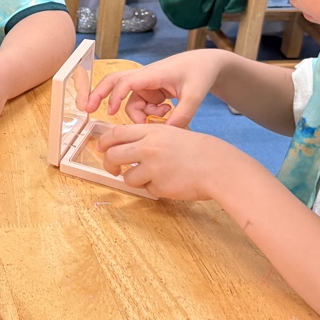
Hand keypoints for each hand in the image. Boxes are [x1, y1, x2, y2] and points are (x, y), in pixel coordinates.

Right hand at [86, 50, 225, 127]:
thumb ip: (183, 115)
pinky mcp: (150, 92)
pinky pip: (141, 106)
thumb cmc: (199, 72)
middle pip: (113, 83)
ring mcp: (146, 85)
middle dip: (99, 95)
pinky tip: (166, 112)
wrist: (205, 64)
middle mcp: (144, 78)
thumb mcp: (195, 95)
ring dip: (141, 114)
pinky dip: (149, 114)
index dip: (115, 96)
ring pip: (130, 103)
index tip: (111, 111)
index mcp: (152, 74)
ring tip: (164, 114)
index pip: (126, 81)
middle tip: (87, 109)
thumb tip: (168, 133)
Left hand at [95, 122, 256, 201]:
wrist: (218, 166)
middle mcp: (148, 147)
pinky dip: (152, 187)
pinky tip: (167, 182)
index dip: (105, 142)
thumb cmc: (199, 150)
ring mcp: (152, 167)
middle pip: (113, 154)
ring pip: (126, 176)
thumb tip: (126, 145)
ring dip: (133, 179)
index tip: (102, 148)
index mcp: (152, 131)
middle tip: (112, 168)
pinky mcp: (157, 185)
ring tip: (150, 177)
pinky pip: (145, 188)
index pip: (116, 133)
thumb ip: (149, 137)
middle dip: (108, 163)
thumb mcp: (172, 133)